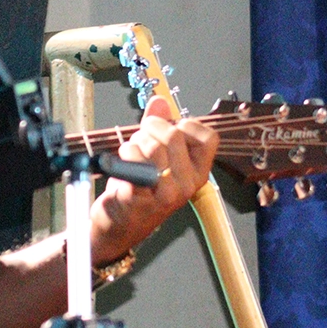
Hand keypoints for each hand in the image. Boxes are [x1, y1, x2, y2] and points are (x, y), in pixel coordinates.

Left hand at [89, 95, 218, 262]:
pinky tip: (122, 163)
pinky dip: (124, 154)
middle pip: (173, 135)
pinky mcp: (142, 197)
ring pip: (152, 146)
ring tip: (130, 153)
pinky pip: (134, 160)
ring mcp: (167, 193)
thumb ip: (160, 126)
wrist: (119, 226)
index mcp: (198, 172)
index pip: (208, 138)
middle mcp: (188, 184)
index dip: (185, 125)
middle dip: (150, 128)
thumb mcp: (156, 156)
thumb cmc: (140, 189)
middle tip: (141, 138)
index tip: (170, 130)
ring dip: (134, 142)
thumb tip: (160, 101)